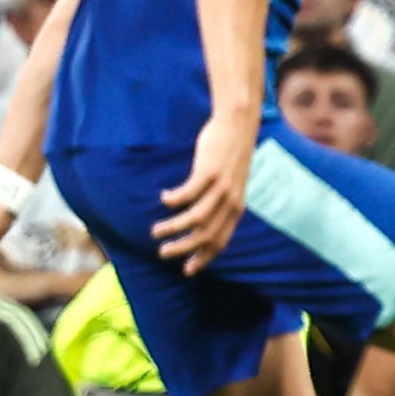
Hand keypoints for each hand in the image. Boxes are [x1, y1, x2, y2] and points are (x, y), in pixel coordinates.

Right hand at [153, 110, 257, 273]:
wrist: (238, 125)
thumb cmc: (230, 156)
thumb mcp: (231, 184)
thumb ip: (221, 203)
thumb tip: (203, 221)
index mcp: (237, 208)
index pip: (221, 242)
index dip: (203, 258)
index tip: (187, 270)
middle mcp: (231, 201)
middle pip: (206, 235)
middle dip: (184, 249)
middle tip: (164, 254)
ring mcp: (221, 187)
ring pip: (195, 218)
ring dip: (173, 228)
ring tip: (156, 231)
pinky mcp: (209, 172)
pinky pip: (187, 194)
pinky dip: (174, 200)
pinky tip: (164, 197)